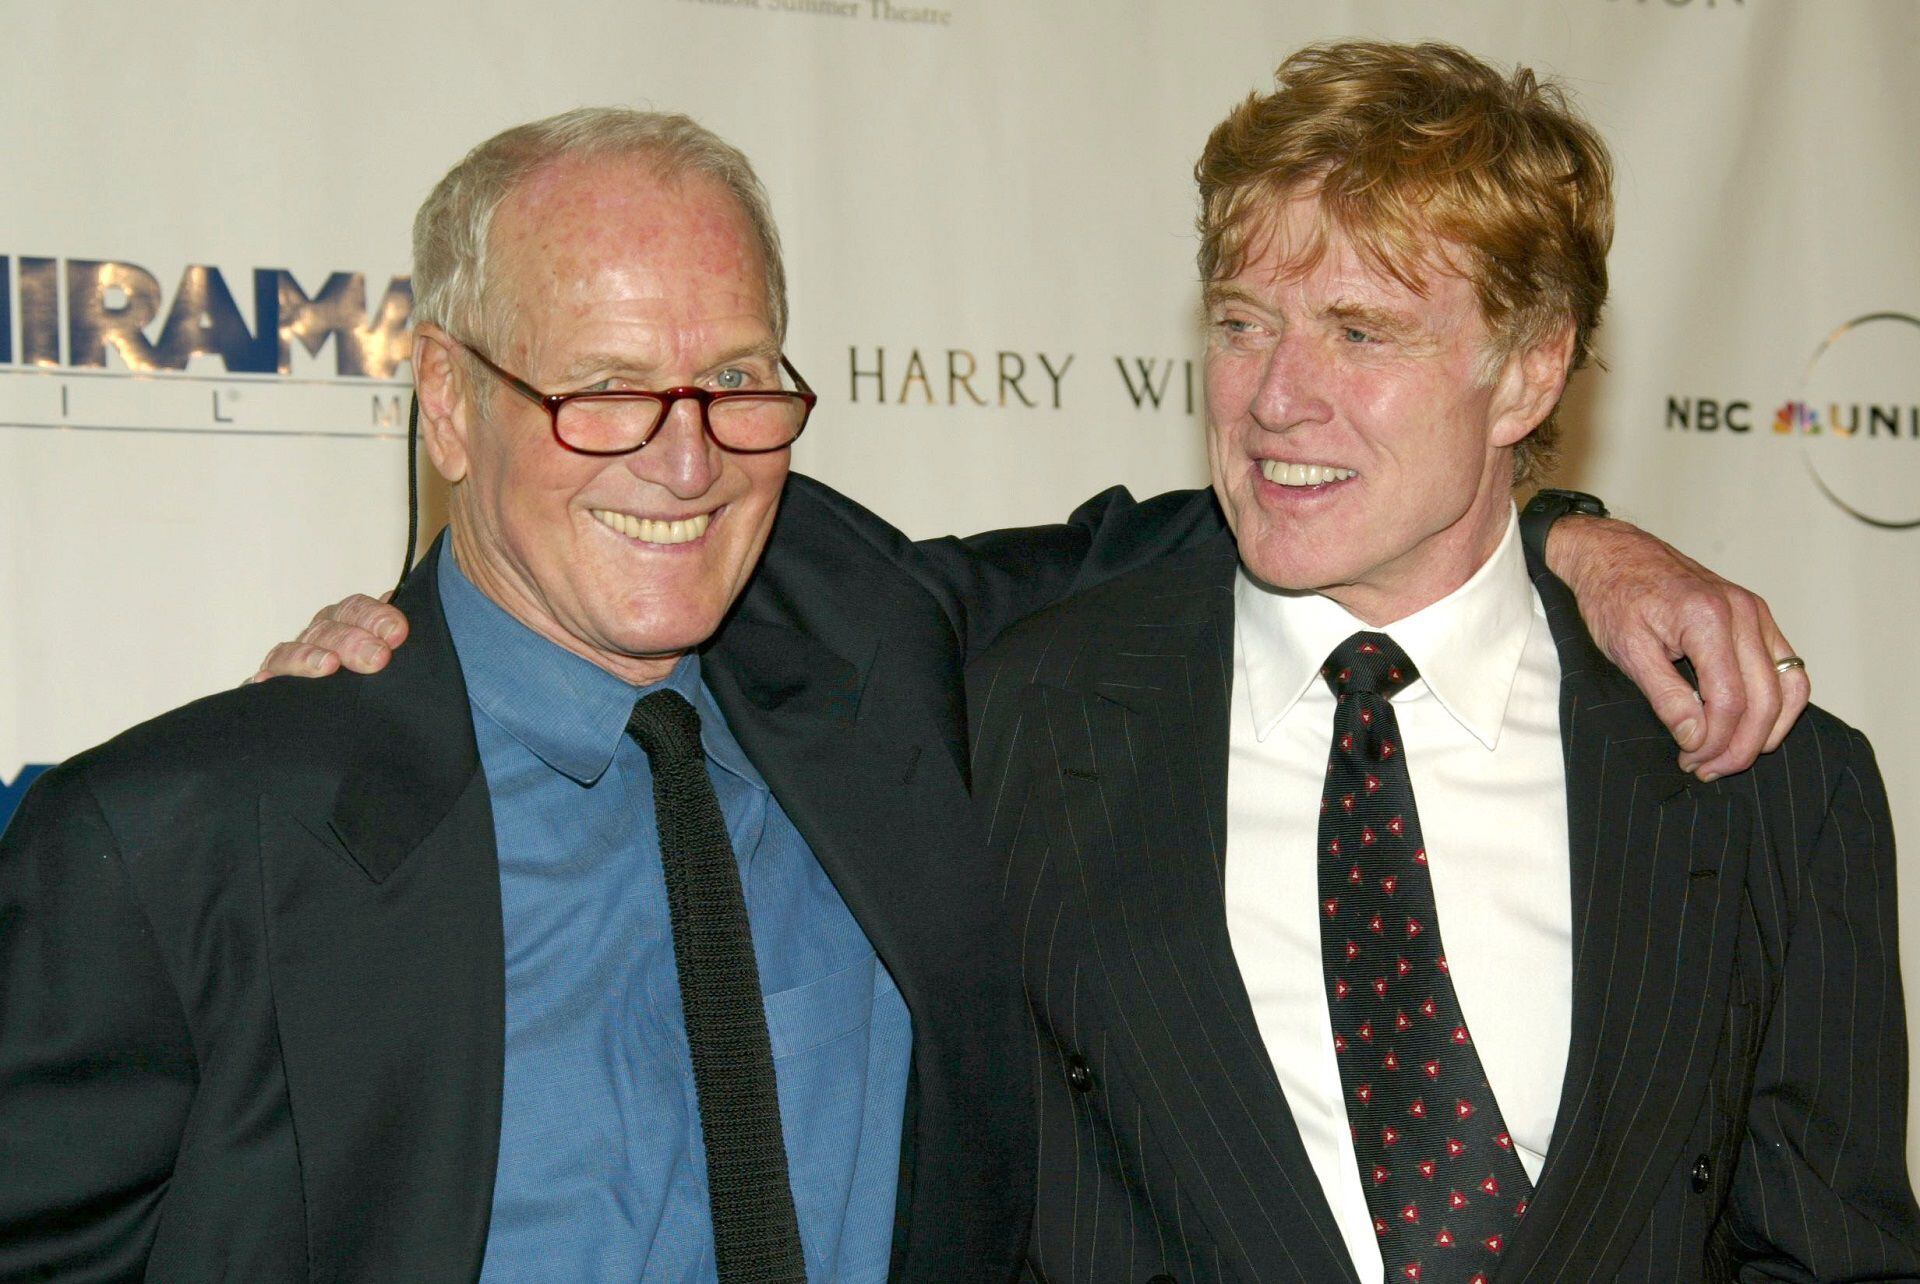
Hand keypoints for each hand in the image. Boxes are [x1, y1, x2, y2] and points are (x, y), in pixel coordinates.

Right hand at [249, 594, 409, 681]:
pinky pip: (265, 681)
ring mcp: (292, 664)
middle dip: (353, 640)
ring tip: (329, 666)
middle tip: (378, 658)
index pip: (355, 609)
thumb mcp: (392, 663)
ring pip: (292, 651)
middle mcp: (318, 640)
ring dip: (310, 656)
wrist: (344, 736)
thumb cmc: (376, 687)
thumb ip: (397, 638)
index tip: (397, 632)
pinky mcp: (271, 691)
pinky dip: (267, 679)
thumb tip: (407, 621)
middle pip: (327, 628)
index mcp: (348, 626)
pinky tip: (268, 681)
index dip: (375, 616)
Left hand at [1546, 515, 1809, 779]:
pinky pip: (1788, 667)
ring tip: (1728, 756)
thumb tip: (1695, 738)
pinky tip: (1752, 728)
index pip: (1730, 700)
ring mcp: (1756, 612)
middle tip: (1706, 770)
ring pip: (1789, 686)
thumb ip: (1664, 696)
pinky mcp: (1757, 617)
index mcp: (1707, 618)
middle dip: (1740, 746)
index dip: (1714, 741)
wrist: (1613, 554)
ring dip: (1766, 730)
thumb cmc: (1612, 596)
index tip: (1688, 760)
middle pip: (1765, 699)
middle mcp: (1742, 613)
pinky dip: (1779, 703)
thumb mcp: (1626, 649)